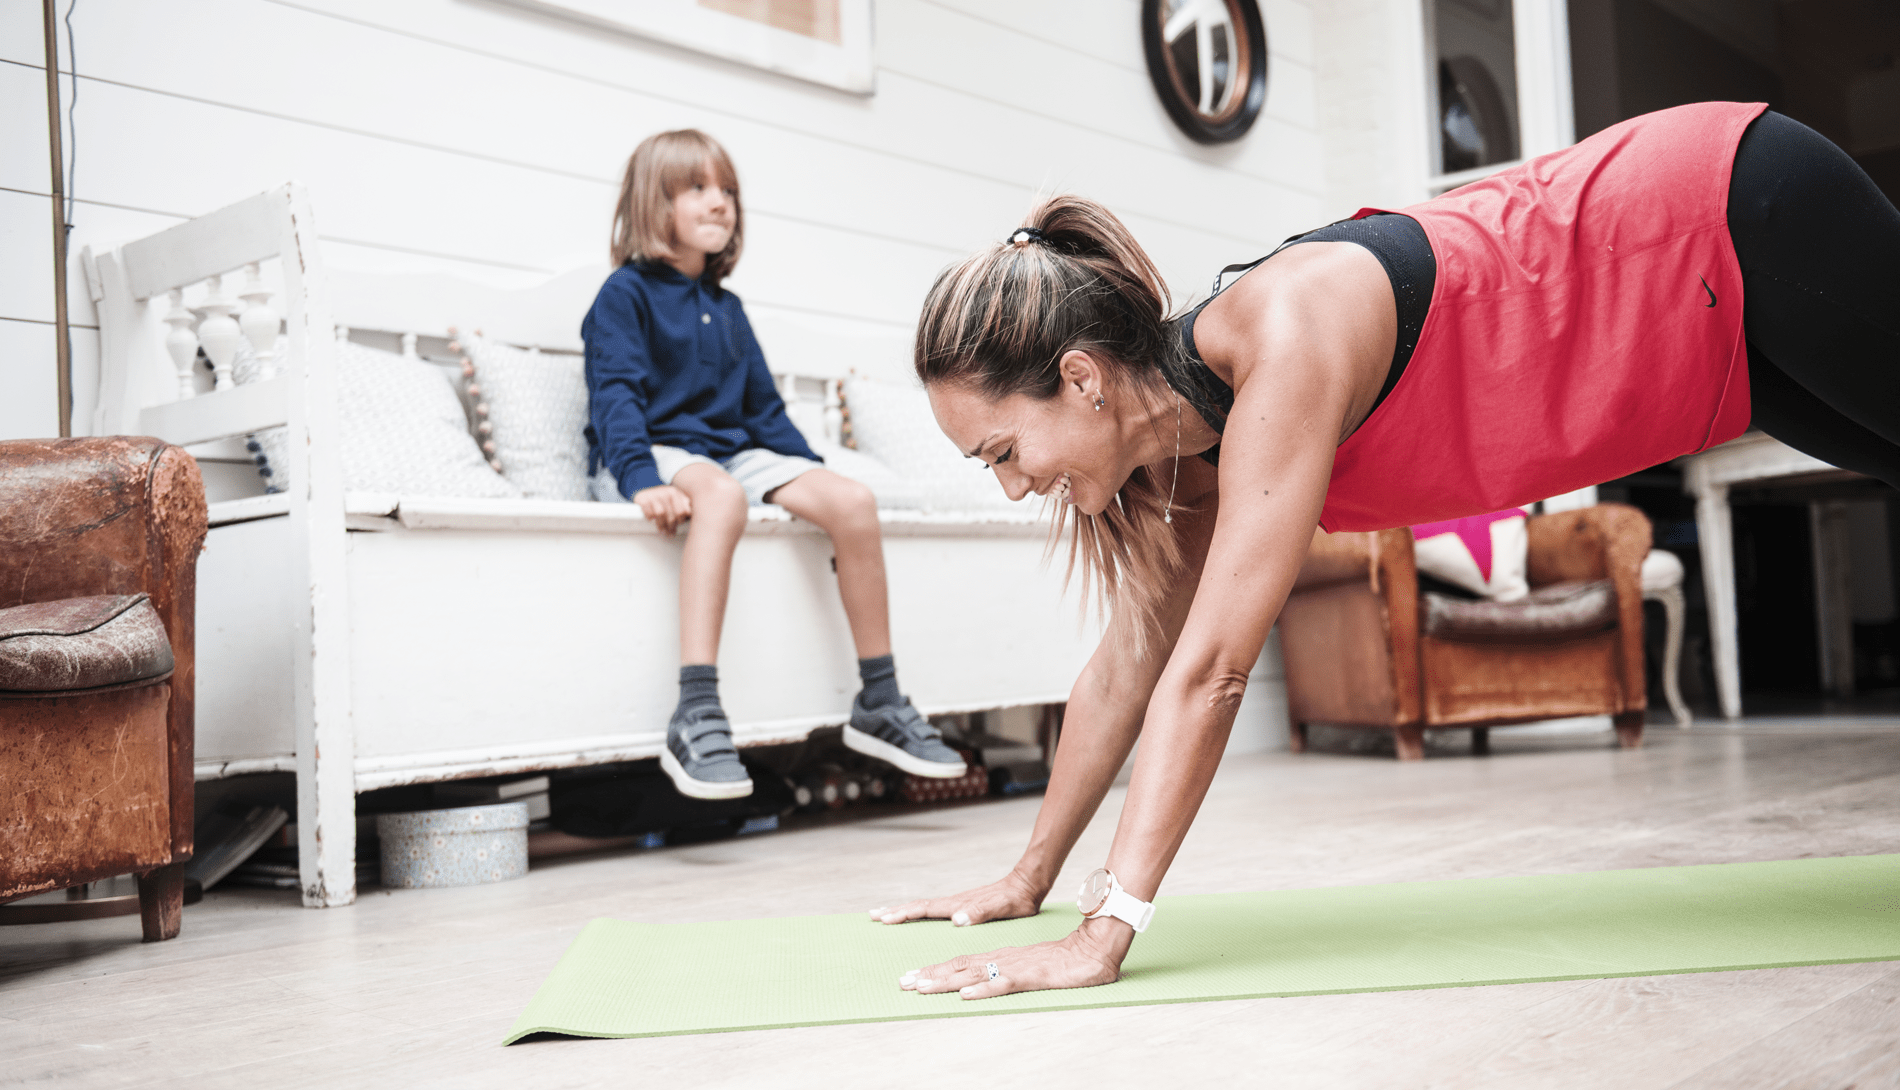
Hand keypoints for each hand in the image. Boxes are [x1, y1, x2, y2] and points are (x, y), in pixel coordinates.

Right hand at [633, 484, 691, 534]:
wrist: (646, 494)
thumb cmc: (665, 502)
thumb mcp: (676, 501)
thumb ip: (686, 508)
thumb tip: (696, 519)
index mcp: (677, 493)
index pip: (683, 511)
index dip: (682, 520)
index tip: (680, 525)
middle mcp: (667, 492)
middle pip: (673, 514)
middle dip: (672, 526)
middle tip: (671, 533)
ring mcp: (655, 494)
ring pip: (661, 514)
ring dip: (662, 525)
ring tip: (663, 532)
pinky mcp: (643, 499)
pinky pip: (649, 512)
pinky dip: (650, 518)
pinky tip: (651, 520)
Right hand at [867, 870, 1043, 927]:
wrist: (1027, 885)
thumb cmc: (1017, 900)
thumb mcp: (1001, 908)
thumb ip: (980, 913)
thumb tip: (957, 920)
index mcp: (958, 905)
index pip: (924, 909)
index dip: (903, 914)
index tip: (883, 917)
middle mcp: (954, 903)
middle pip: (918, 906)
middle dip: (895, 911)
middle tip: (872, 915)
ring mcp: (958, 904)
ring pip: (925, 907)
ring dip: (904, 911)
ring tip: (886, 915)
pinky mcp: (964, 907)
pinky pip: (935, 910)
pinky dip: (920, 913)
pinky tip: (919, 917)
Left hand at [898, 916, 1132, 999]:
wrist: (1094, 950)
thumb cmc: (1063, 962)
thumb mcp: (1028, 970)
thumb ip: (1007, 976)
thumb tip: (983, 986)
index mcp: (1000, 957)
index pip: (961, 964)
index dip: (935, 971)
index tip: (911, 979)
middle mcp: (1002, 959)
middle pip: (959, 967)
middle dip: (929, 975)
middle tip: (902, 983)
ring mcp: (1015, 966)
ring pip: (974, 973)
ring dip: (946, 981)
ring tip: (922, 987)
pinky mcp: (1031, 975)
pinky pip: (1003, 982)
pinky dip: (983, 988)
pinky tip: (965, 994)